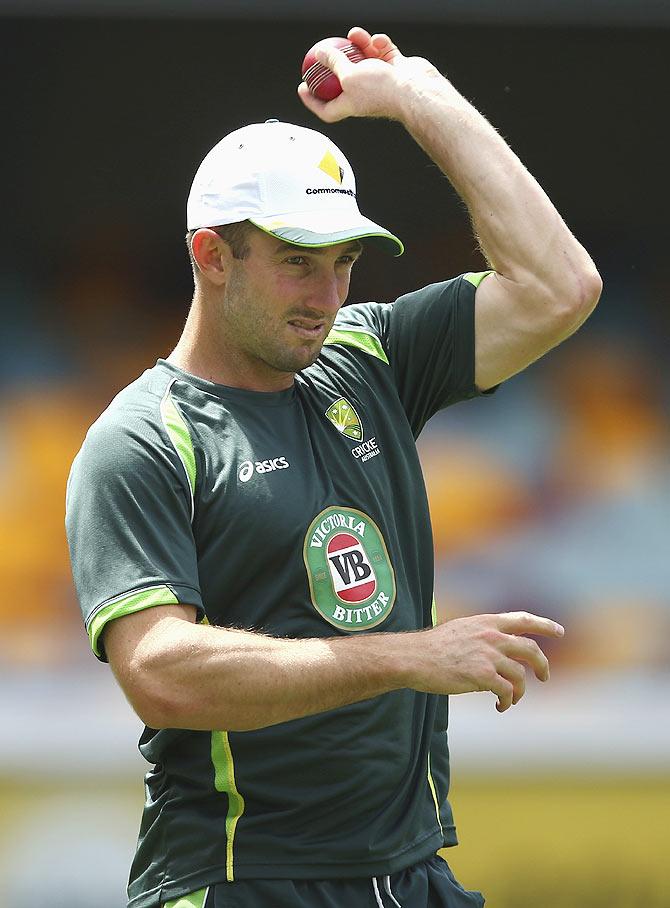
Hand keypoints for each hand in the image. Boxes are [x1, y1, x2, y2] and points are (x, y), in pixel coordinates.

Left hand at [297, 26, 440, 122]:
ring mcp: (380, 82)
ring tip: (354, 34)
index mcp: (350, 105)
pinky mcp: (395, 69)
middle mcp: (364, 95)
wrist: (415, 90)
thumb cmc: (382, 90)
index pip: (326, 109)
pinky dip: (379, 44)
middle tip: (325, 53)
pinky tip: (378, 40)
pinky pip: (382, 52)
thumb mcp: (348, 76)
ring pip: (364, 60)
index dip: (311, 101)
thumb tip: (320, 53)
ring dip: (358, 45)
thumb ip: (333, 62)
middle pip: (344, 81)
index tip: (302, 88)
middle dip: (335, 64)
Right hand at [409, 611, 564, 711]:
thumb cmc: (433, 647)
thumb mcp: (462, 629)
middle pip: (531, 649)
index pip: (523, 619)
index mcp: (487, 622)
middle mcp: (492, 636)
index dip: (544, 625)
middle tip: (544, 677)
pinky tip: (500, 706)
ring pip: (520, 676)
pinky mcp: (483, 676)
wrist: (415, 657)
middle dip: (542, 665)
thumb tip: (497, 651)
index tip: (559, 631)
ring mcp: (489, 656)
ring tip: (510, 699)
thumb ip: (482, 635)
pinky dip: (507, 701)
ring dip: (520, 691)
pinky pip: (507, 691)